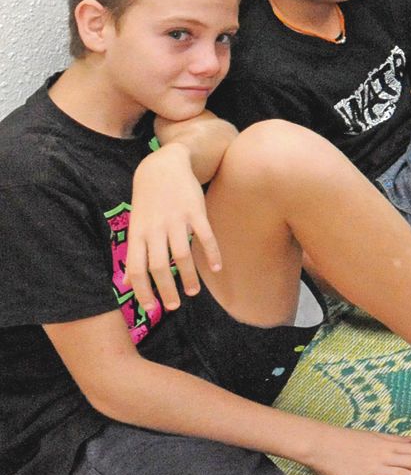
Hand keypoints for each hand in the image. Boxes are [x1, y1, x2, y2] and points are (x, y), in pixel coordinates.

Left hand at [124, 143, 221, 317]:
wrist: (163, 166)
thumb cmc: (149, 200)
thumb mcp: (136, 224)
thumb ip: (135, 252)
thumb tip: (129, 282)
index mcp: (138, 234)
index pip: (136, 269)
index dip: (143, 290)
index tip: (152, 307)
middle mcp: (155, 229)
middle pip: (158, 266)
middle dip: (166, 289)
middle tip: (174, 305)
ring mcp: (176, 220)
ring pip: (181, 255)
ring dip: (188, 277)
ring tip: (193, 291)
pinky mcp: (195, 211)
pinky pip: (205, 237)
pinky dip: (212, 254)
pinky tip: (217, 267)